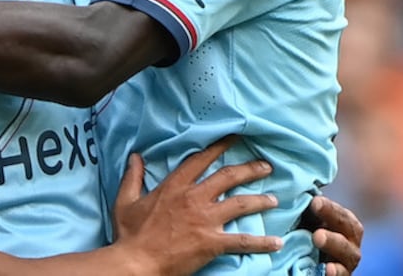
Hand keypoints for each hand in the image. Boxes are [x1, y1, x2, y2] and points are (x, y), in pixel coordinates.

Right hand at [113, 136, 282, 275]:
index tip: (235, 139)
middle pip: (228, 177)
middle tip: (266, 166)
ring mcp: (205, 220)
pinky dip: (261, 242)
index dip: (219, 147)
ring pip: (240, 204)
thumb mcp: (125, 201)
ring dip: (260, 200)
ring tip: (274, 199)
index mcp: (175, 186)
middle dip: (250, 170)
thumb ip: (133, 177)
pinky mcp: (212, 242)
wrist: (137, 262)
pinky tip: (276, 242)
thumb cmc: (130, 234)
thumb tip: (135, 157)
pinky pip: (242, 241)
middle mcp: (194, 198)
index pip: (201, 160)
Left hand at [302, 195, 363, 275]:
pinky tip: (328, 269)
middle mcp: (351, 242)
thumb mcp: (309, 221)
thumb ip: (309, 208)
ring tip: (317, 237)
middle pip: (349, 229)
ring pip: (347, 253)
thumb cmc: (308, 236)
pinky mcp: (342, 275)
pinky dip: (335, 272)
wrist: (309, 264)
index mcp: (346, 225)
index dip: (329, 208)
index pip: (342, 214)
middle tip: (315, 210)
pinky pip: (341, 275)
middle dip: (333, 220)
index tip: (314, 201)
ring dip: (332, 243)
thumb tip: (297, 187)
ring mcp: (347, 261)